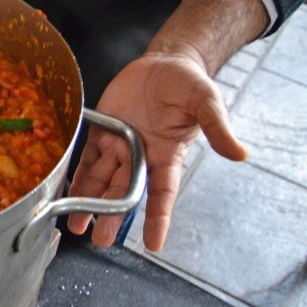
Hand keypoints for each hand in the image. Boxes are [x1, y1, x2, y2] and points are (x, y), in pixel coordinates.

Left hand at [66, 49, 248, 250]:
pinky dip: (76, 175)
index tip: (154, 244)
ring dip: (88, 203)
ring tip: (76, 226)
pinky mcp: (102, 130)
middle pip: (124, 192)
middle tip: (100, 240)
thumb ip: (217, 128)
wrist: (166, 62)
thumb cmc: (189, 84)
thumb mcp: (207, 102)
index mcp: (167, 155)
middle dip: (112, 216)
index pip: (162, 193)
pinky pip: (86, 157)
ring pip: (101, 181)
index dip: (158, 218)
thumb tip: (240, 154)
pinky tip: (66, 193)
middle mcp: (141, 155)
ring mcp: (119, 145)